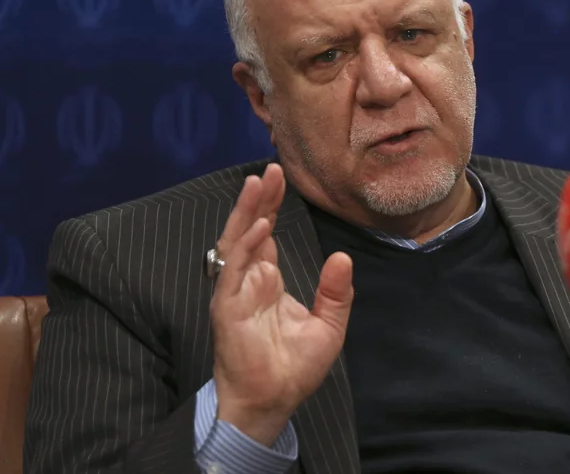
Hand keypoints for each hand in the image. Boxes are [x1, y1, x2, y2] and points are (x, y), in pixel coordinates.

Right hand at [209, 163, 353, 445]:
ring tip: (260, 182)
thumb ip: (336, 292)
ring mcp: (235, 293)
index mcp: (267, 282)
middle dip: (260, 199)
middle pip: (250, 230)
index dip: (272, 206)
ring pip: (237, 242)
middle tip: (272, 167)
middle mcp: (248, 282)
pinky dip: (246, 247)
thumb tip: (342, 256)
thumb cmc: (294, 369)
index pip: (267, 234)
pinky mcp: (227, 308)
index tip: (280, 177)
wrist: (274, 402)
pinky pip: (235, 271)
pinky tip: (260, 227)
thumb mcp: (328, 325)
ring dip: (248, 212)